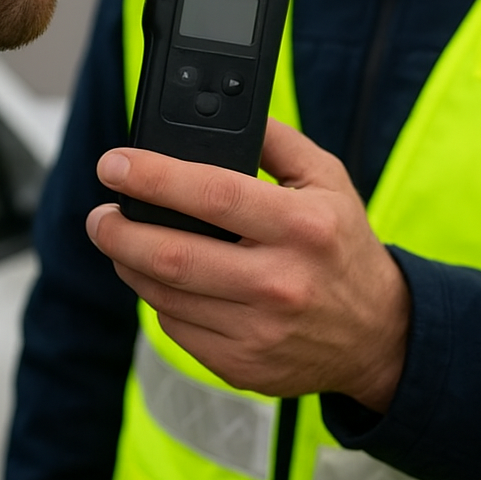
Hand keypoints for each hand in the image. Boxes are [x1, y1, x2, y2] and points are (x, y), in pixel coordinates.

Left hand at [87, 118, 409, 410]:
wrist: (378, 334)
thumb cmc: (343, 246)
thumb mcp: (327, 179)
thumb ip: (276, 140)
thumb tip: (219, 114)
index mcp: (302, 226)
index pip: (211, 194)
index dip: (152, 177)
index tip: (114, 164)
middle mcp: (280, 282)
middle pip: (173, 255)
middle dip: (119, 230)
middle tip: (101, 214)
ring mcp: (259, 331)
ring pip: (165, 295)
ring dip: (129, 263)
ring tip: (121, 240)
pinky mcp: (242, 366)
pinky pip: (176, 328)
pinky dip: (158, 299)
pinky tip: (163, 279)